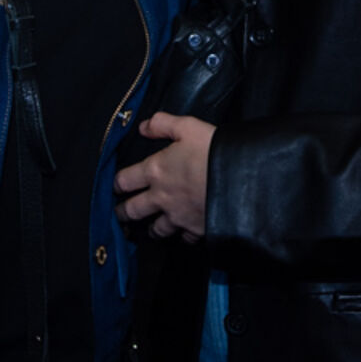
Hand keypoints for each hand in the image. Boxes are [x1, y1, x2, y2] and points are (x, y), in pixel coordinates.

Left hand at [113, 112, 213, 240]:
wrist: (243, 179)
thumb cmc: (214, 150)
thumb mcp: (189, 126)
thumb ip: (163, 123)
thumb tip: (143, 127)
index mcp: (156, 171)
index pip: (124, 181)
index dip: (117, 183)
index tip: (117, 185)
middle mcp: (161, 198)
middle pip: (132, 210)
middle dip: (123, 212)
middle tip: (120, 213)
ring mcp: (178, 216)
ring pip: (156, 229)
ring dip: (152, 227)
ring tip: (150, 227)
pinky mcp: (195, 229)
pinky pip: (184, 238)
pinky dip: (183, 235)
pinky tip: (184, 231)